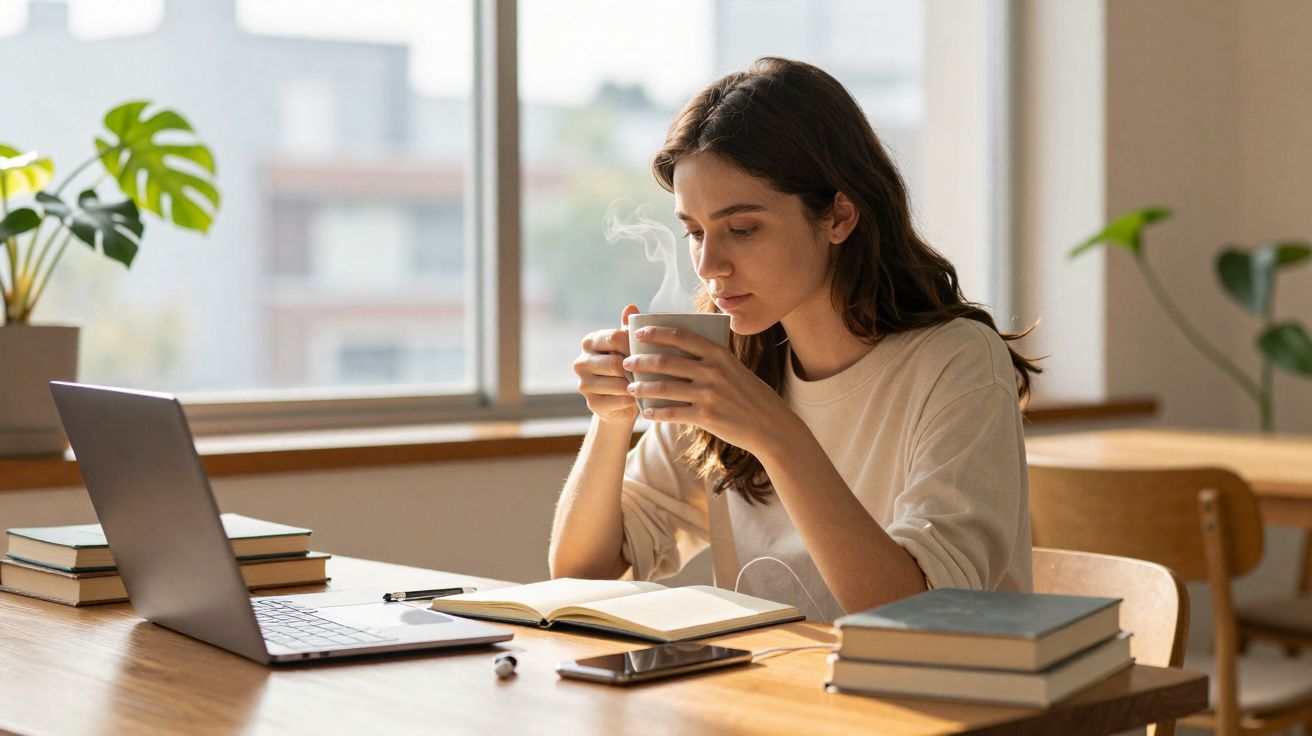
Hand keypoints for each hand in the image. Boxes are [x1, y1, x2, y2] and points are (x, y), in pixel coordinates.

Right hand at [574, 304, 640, 427]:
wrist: (620, 402)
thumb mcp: (627, 347)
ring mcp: (584, 384)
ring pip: (617, 383)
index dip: (634, 345)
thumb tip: (631, 307)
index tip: (649, 350)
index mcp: (590, 342)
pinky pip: (618, 400)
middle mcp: (581, 362)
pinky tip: (639, 398)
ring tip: (648, 385)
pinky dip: (632, 400)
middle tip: (651, 372)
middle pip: (615, 362)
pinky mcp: (591, 403)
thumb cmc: (627, 368)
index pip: (615, 337)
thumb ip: (628, 329)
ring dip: (635, 385)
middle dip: (635, 368)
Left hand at [621, 324, 793, 454]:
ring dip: (642, 387)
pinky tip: (645, 412)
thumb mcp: (734, 368)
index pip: (681, 336)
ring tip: (630, 387)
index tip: (638, 333)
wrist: (770, 424)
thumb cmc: (749, 394)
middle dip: (640, 360)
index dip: (656, 332)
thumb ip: (711, 358)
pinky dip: (655, 413)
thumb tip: (679, 350)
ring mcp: (709, 394)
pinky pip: (673, 413)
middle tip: (627, 362)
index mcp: (719, 353)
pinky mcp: (706, 417)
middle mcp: (712, 370)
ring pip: (664, 387)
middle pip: (666, 361)